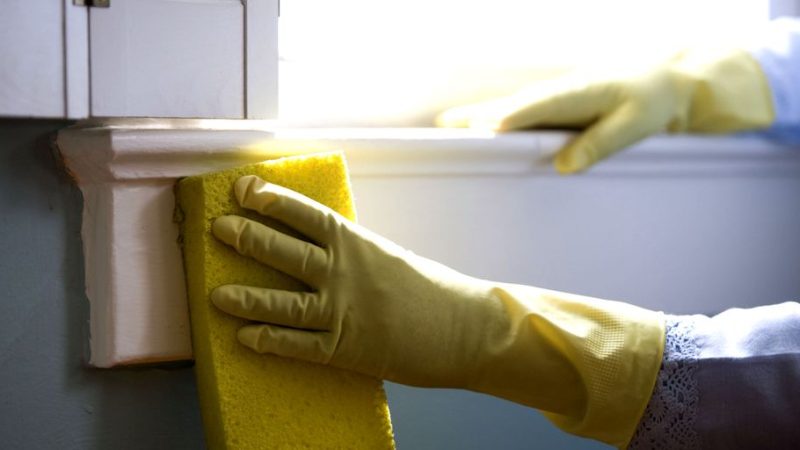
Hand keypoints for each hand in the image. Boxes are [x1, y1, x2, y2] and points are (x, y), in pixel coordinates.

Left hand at [210, 175, 505, 388]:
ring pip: (283, 302)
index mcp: (358, 243)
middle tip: (219, 228)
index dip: (272, 200)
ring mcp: (344, 310)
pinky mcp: (346, 347)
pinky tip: (245, 337)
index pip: (307, 216)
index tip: (244, 188)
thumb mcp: (388, 258)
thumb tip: (316, 248)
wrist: (466, 329)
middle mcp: (346, 272)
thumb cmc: (431, 291)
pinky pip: (299, 345)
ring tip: (214, 294)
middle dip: (248, 237)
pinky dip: (270, 341)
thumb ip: (352, 253)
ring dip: (247, 297)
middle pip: (286, 251)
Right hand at [437, 48, 773, 173]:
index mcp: (582, 93)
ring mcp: (557, 96)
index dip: (516, 116)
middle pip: (515, 104)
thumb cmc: (654, 103)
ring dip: (481, 115)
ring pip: (513, 106)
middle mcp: (562, 91)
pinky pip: (521, 111)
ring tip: (448, 125)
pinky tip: (478, 126)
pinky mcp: (557, 104)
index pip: (542, 105)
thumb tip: (565, 165)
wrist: (667, 83)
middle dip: (482, 115)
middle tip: (447, 127)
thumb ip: (601, 143)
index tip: (491, 128)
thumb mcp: (637, 125)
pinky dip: (496, 117)